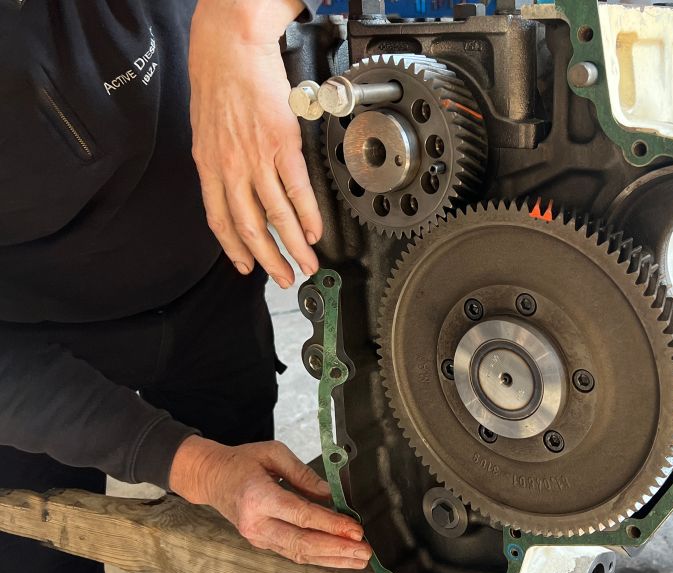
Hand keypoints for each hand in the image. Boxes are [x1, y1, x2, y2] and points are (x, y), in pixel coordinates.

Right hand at [169, 436, 371, 568]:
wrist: (210, 477)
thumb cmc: (241, 462)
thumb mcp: (274, 454)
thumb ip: (304, 474)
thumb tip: (332, 494)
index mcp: (258, 497)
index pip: (302, 516)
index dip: (331, 525)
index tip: (355, 529)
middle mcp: (256, 523)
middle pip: (302, 542)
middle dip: (337, 549)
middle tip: (364, 550)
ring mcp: (258, 536)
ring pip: (299, 554)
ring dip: (331, 558)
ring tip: (357, 558)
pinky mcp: (262, 541)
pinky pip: (293, 553)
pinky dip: (317, 557)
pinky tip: (337, 557)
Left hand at [189, 0, 321, 287]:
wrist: (229, 46)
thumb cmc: (220, 79)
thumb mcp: (207, 127)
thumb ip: (220, 159)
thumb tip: (234, 182)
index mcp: (209, 165)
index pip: (219, 219)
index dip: (234, 249)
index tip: (246, 266)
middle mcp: (229, 168)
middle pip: (250, 227)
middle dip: (269, 260)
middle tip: (284, 277)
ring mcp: (256, 159)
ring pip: (276, 217)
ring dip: (294, 247)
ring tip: (307, 263)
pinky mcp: (281, 145)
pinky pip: (296, 191)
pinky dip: (308, 216)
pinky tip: (315, 231)